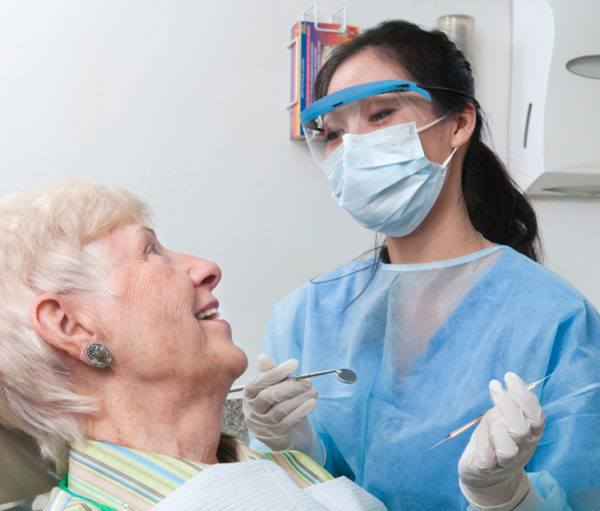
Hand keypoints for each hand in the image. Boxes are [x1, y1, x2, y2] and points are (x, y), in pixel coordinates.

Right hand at [242, 354, 317, 452]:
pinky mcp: (274, 436)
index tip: (294, 363)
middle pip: (270, 396)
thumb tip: (263, 357)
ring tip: (313, 391)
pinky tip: (311, 403)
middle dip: (292, 387)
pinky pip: (289, 422)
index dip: (277, 372)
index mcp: (249, 394)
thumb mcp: (273, 387)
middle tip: (308, 382)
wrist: (285, 433)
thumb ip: (270, 373)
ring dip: (300, 398)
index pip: (259, 381)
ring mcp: (262, 425)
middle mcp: (252, 410)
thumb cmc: (278, 405)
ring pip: (281, 409)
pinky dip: (302, 411)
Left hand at [458, 372, 544, 508]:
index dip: (524, 396)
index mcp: (531, 434)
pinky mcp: (487, 469)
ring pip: (508, 449)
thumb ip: (512, 403)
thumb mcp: (506, 417)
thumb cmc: (496, 437)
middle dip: (508, 404)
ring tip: (489, 413)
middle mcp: (522, 449)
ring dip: (498, 426)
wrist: (484, 472)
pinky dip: (484, 439)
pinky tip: (480, 427)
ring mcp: (505, 462)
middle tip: (494, 385)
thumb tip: (513, 382)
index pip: (536, 417)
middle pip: (522, 430)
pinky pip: (487, 456)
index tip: (509, 376)